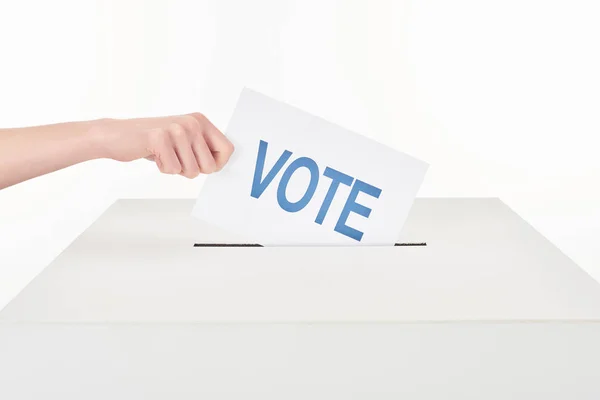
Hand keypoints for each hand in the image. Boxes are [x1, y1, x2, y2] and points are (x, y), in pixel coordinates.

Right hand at [96, 113, 233, 177]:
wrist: (118, 135)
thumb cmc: (154, 142)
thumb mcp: (185, 141)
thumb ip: (204, 149)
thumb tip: (222, 164)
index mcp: (200, 121)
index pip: (227, 150)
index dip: (216, 164)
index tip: (201, 164)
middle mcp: (191, 122)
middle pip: (210, 166)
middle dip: (192, 170)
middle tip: (176, 157)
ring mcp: (176, 128)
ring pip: (191, 170)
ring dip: (176, 169)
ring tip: (165, 154)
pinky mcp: (159, 138)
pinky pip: (173, 169)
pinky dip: (163, 169)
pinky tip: (154, 154)